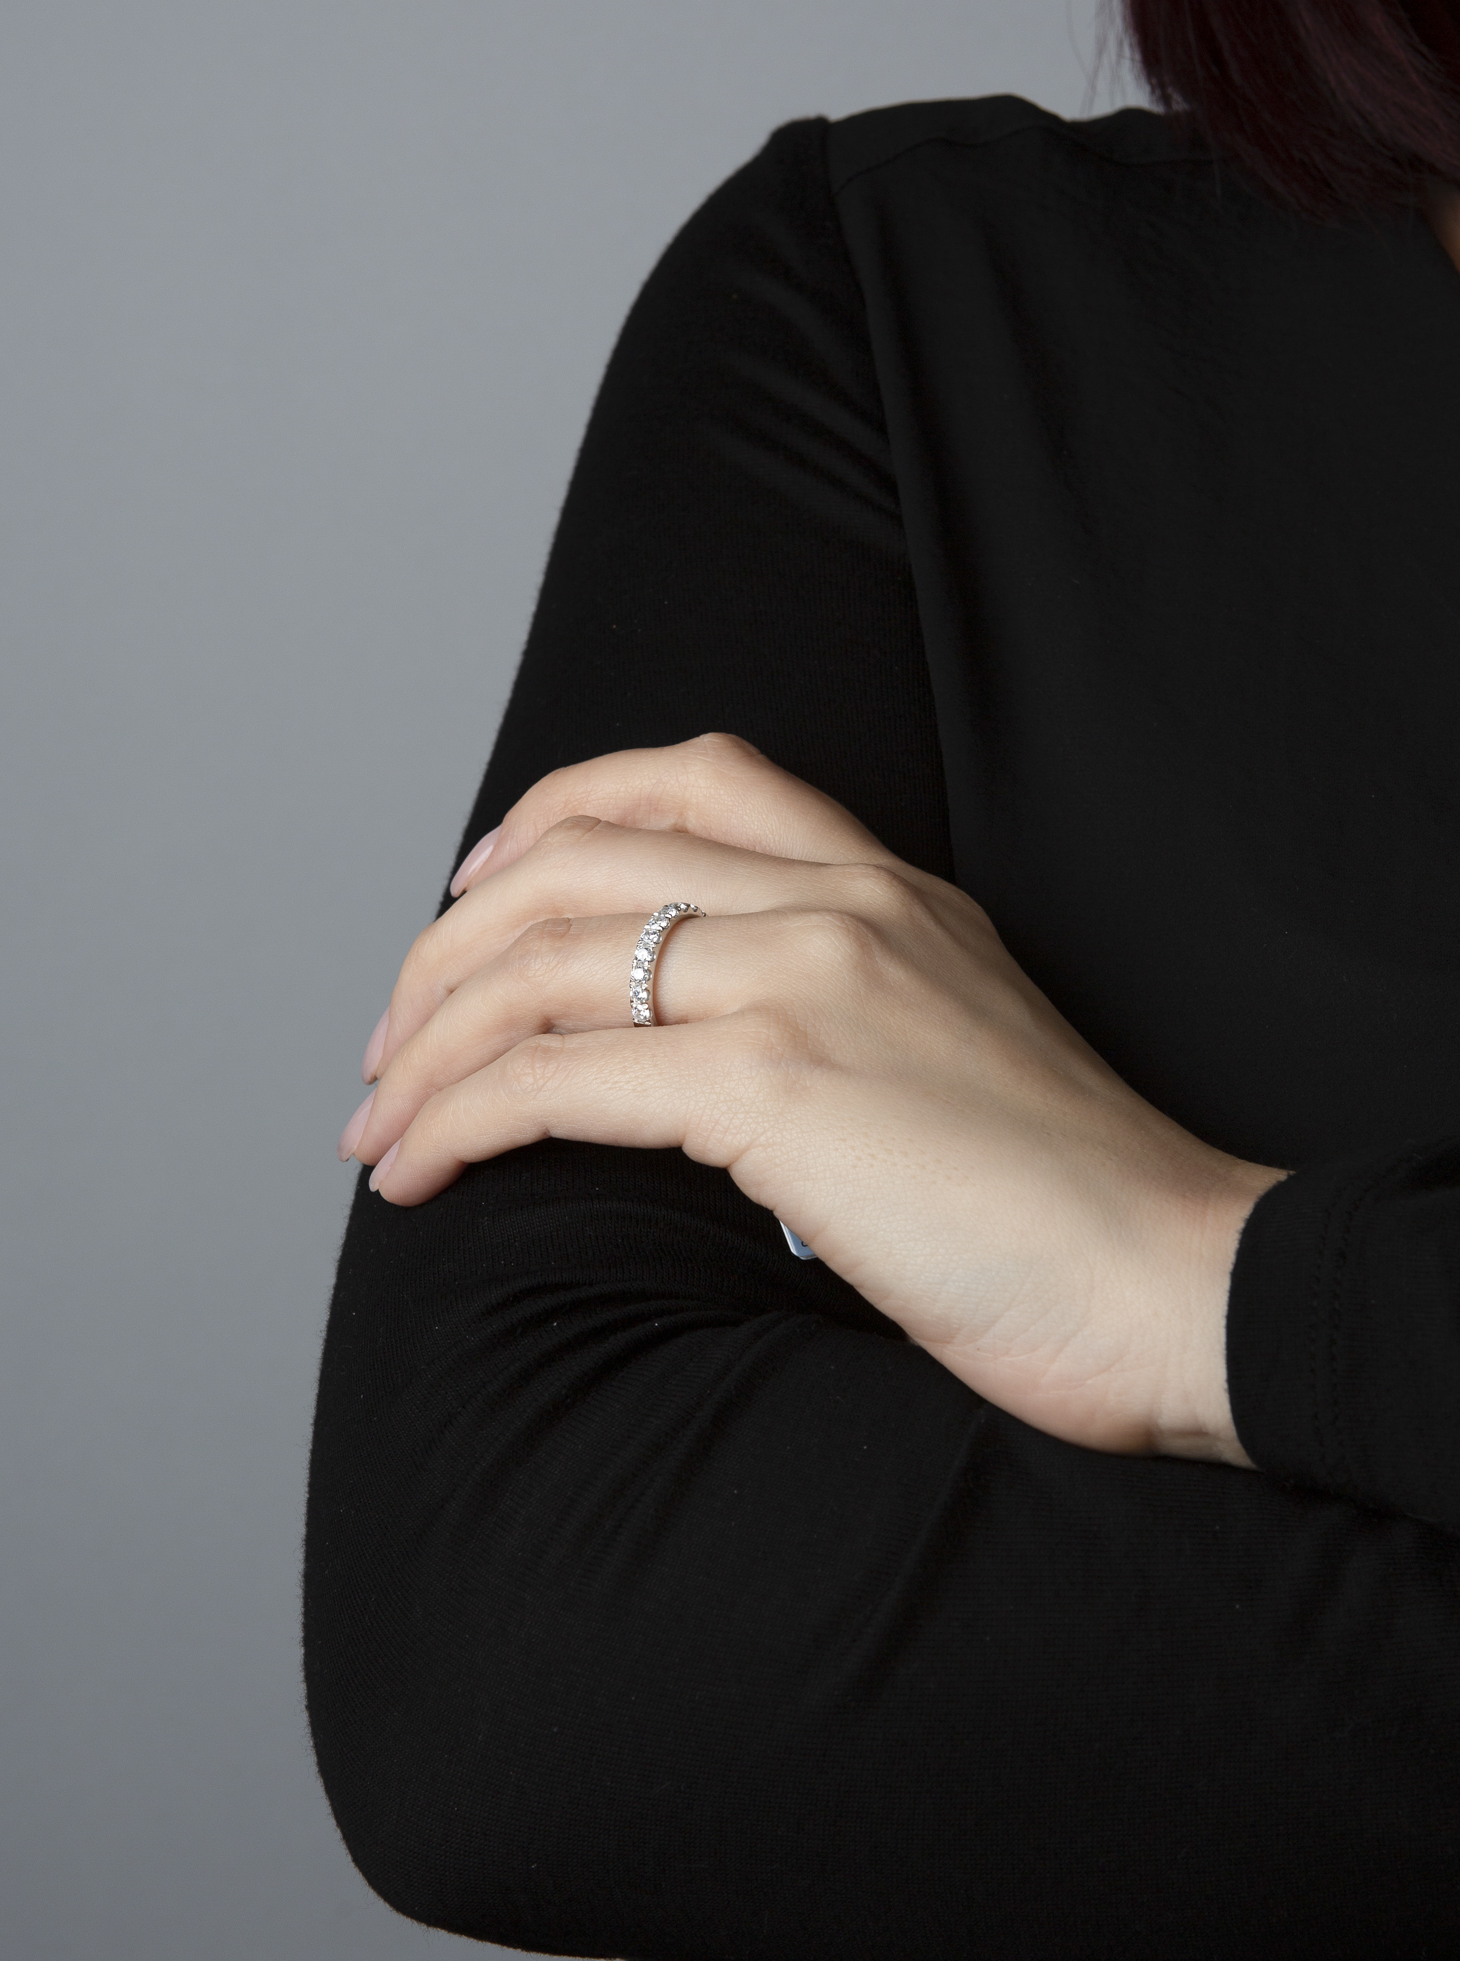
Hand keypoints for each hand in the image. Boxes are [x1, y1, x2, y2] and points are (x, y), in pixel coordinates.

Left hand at [341, 734, 1283, 1465]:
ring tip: (376, 1120)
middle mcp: (841, 903)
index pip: (695, 774)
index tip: (475, 890)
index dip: (553, 810)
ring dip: (426, 1043)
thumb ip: (844, 1012)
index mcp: (890, 886)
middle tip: (393, 1035)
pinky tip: (416, 1172)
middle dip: (448, 945)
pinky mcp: (780, 1081)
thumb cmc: (1069, 1203)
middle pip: (579, 856)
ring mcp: (809, 977)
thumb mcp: (955, 1051)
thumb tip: (701, 1064)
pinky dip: (456, 1120)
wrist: (1175, 1280)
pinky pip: (554, 1077)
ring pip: (541, 962)